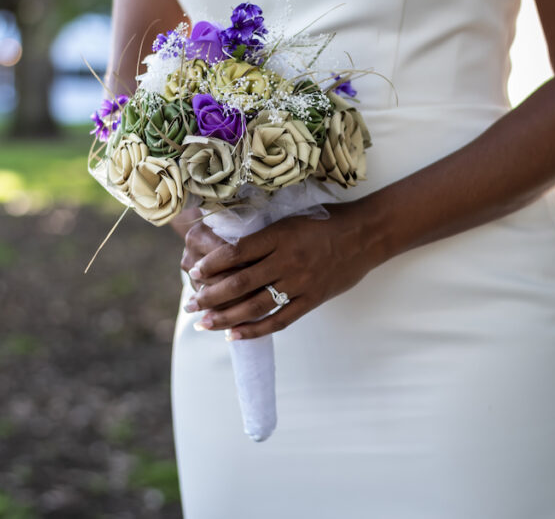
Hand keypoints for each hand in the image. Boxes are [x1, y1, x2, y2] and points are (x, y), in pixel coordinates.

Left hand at [185, 202, 385, 340]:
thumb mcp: (289, 220)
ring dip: (225, 317)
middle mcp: (286, 261)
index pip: (235, 253)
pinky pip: (279, 320)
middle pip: (239, 283)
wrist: (364, 234)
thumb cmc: (324, 222)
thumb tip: (227, 250)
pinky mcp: (311, 300)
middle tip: (190, 303)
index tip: (195, 272)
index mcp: (278, 236)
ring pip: (254, 306)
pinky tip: (234, 335)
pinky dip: (255, 330)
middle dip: (210, 295)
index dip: (211, 264)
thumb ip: (262, 237)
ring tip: (203, 324)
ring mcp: (299, 283)